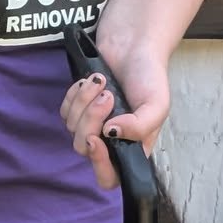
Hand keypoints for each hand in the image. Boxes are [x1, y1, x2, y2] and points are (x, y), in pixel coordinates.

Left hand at [59, 44, 169, 191]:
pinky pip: (64, 111)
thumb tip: (112, 134)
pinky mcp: (78, 108)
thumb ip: (141, 127)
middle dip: (91, 121)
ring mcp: (92, 125)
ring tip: (102, 81)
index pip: (108, 177)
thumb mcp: (157, 104)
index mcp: (131, 148)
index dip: (99, 164)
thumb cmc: (149, 76)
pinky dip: (75, 95)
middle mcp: (110, 141)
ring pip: (72, 128)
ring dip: (84, 102)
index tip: (96, 138)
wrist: (134, 44)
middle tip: (108, 96)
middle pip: (84, 149)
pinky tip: (89, 81)